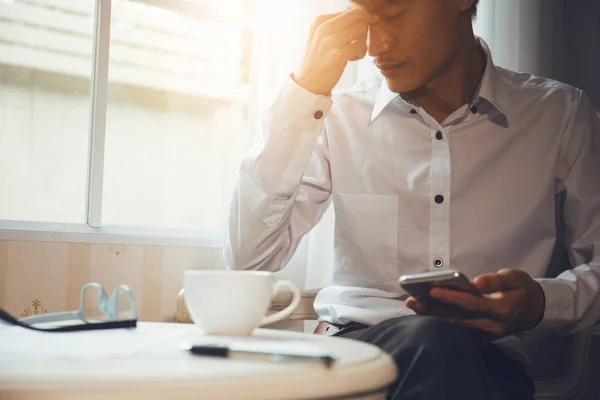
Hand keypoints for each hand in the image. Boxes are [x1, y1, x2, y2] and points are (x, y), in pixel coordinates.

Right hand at [294, 9, 377, 95]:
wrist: (308, 83)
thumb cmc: (317, 60)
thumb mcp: (320, 37)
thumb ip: (336, 26)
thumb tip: (359, 18)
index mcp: (319, 21)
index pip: (349, 11)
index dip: (360, 19)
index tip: (361, 30)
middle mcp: (324, 27)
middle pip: (357, 17)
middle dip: (364, 28)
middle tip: (358, 40)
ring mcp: (331, 40)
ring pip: (361, 29)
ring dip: (362, 40)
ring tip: (354, 50)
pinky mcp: (339, 54)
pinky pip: (361, 46)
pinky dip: (360, 52)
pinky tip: (352, 58)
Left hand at [405, 269, 545, 343]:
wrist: (536, 309)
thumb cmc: (522, 288)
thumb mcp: (514, 277)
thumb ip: (495, 280)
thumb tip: (476, 282)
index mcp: (500, 309)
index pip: (470, 303)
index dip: (450, 297)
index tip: (431, 291)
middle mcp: (492, 325)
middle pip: (458, 318)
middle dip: (432, 310)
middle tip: (411, 302)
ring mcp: (487, 334)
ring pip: (456, 327)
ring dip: (433, 318)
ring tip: (414, 308)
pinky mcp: (484, 338)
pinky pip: (460, 333)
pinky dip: (443, 326)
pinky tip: (427, 318)